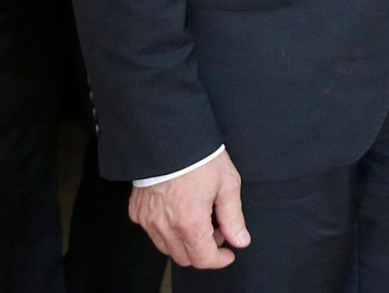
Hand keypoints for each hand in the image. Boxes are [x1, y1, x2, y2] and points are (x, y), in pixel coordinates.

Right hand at [128, 149, 247, 268]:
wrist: (169, 139)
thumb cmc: (200, 158)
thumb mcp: (227, 185)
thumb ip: (233, 217)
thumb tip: (241, 240)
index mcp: (190, 222)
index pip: (204, 259)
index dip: (220, 260)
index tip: (229, 254)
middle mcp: (165, 226)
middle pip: (185, 258)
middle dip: (204, 251)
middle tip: (218, 230)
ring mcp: (148, 221)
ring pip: (168, 248)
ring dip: (186, 242)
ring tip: (201, 218)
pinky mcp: (137, 213)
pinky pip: (153, 232)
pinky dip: (168, 230)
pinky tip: (182, 211)